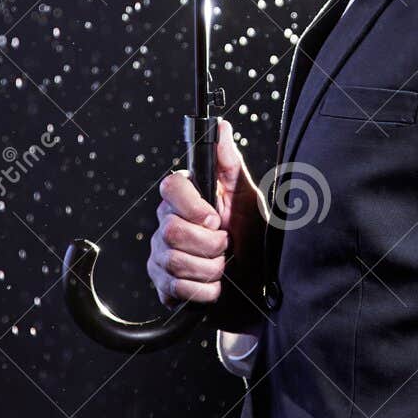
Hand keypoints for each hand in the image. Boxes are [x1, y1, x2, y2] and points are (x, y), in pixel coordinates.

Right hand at [147, 118, 262, 308]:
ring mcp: (160, 256)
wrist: (257, 284)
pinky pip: (175, 289)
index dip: (193, 206)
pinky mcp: (162, 286)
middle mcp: (165, 224)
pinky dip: (204, 291)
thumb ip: (230, 165)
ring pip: (174, 261)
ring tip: (223, 266)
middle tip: (227, 245)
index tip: (217, 219)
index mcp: (184, 199)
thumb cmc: (252, 238)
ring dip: (210, 269)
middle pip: (171, 230)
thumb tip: (222, 126)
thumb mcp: (247, 199)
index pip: (170, 187)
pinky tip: (215, 286)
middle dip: (209, 244)